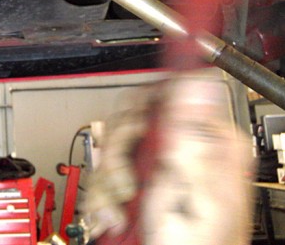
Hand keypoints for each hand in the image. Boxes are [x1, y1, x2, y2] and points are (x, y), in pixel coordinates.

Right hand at [83, 76, 252, 244]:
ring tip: (119, 209)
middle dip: (116, 155)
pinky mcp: (138, 181)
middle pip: (129, 119)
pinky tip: (114, 214)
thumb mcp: (192, 189)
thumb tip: (196, 80)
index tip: (130, 136)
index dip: (137, 111)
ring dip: (106, 182)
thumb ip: (190, 133)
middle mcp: (182, 147)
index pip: (163, 94)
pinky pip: (105, 170)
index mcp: (206, 140)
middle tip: (125, 183)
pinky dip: (102, 194)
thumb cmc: (195, 244)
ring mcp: (158, 165)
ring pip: (112, 146)